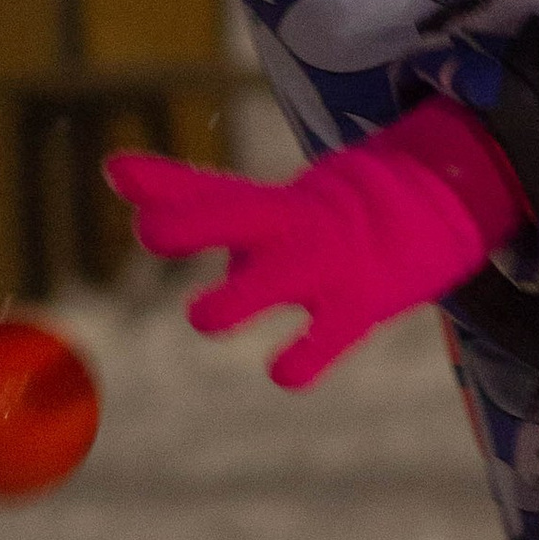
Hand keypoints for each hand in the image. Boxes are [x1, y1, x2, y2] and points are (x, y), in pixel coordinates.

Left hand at [108, 103, 528, 391]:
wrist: (427, 209)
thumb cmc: (314, 219)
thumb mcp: (256, 202)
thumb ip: (185, 191)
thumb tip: (111, 168)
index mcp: (262, 206)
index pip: (204, 189)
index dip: (160, 189)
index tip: (122, 177)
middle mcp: (287, 230)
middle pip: (230, 215)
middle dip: (185, 223)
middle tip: (152, 232)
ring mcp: (323, 267)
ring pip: (266, 283)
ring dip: (230, 300)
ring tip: (207, 315)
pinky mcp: (358, 308)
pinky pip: (324, 343)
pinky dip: (298, 362)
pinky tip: (282, 371)